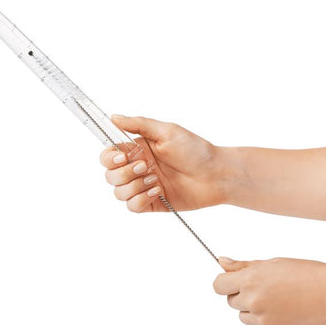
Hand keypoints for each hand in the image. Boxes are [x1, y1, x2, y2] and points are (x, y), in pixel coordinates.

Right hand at [99, 115, 225, 212]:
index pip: (109, 155)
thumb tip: (113, 117)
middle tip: (145, 167)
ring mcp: (143, 186)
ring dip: (134, 187)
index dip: (109, 158)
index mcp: (138, 150)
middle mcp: (138, 168)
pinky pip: (132, 206)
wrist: (216, 175)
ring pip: (119, 192)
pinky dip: (140, 200)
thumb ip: (138, 124)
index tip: (121, 157)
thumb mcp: (167, 131)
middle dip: (124, 173)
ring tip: (155, 181)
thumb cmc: (196, 150)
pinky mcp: (151, 202)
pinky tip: (157, 192)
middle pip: (110, 175)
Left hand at [213, 257, 325, 324]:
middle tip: (264, 288)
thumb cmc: (305, 273)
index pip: (218, 285)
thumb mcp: (271, 263)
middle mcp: (253, 301)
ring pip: (243, 316)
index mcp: (250, 280)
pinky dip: (263, 324)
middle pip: (230, 301)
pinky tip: (280, 312)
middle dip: (242, 294)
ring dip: (252, 310)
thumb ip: (243, 266)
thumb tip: (221, 262)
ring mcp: (263, 320)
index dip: (225, 282)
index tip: (232, 281)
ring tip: (276, 300)